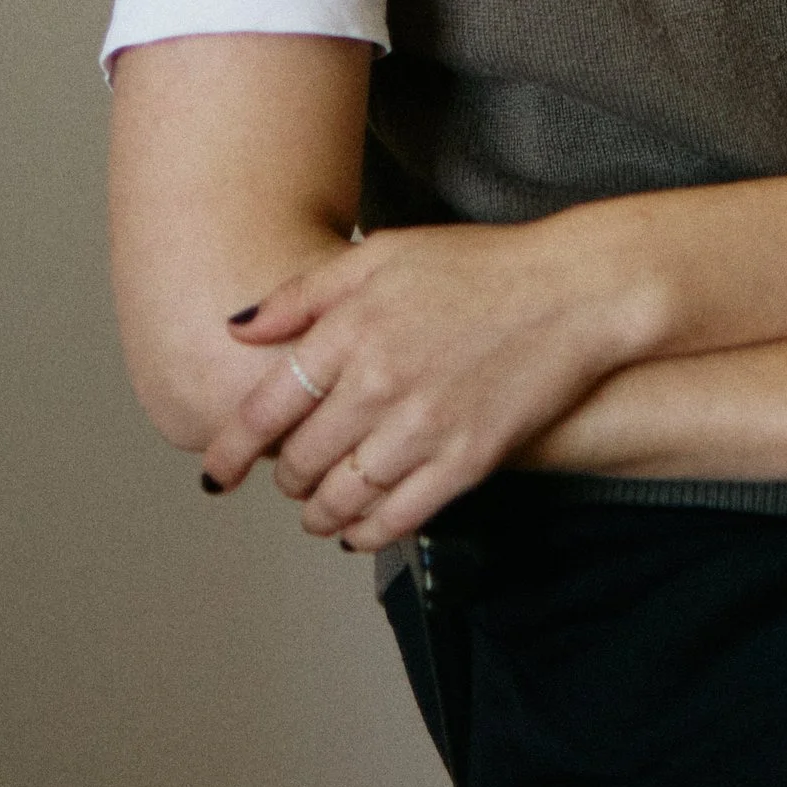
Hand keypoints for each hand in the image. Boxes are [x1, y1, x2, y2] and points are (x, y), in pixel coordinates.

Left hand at [196, 217, 650, 550]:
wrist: (570, 292)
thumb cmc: (477, 266)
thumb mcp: (383, 254)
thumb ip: (305, 291)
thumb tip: (237, 329)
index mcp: (352, 328)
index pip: (264, 410)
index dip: (229, 451)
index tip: (215, 472)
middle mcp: (379, 382)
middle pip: (300, 461)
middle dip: (284, 477)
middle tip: (287, 475)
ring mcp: (423, 427)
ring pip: (341, 498)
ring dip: (318, 511)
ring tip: (318, 506)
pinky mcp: (464, 462)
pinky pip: (394, 519)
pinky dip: (364, 532)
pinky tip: (357, 527)